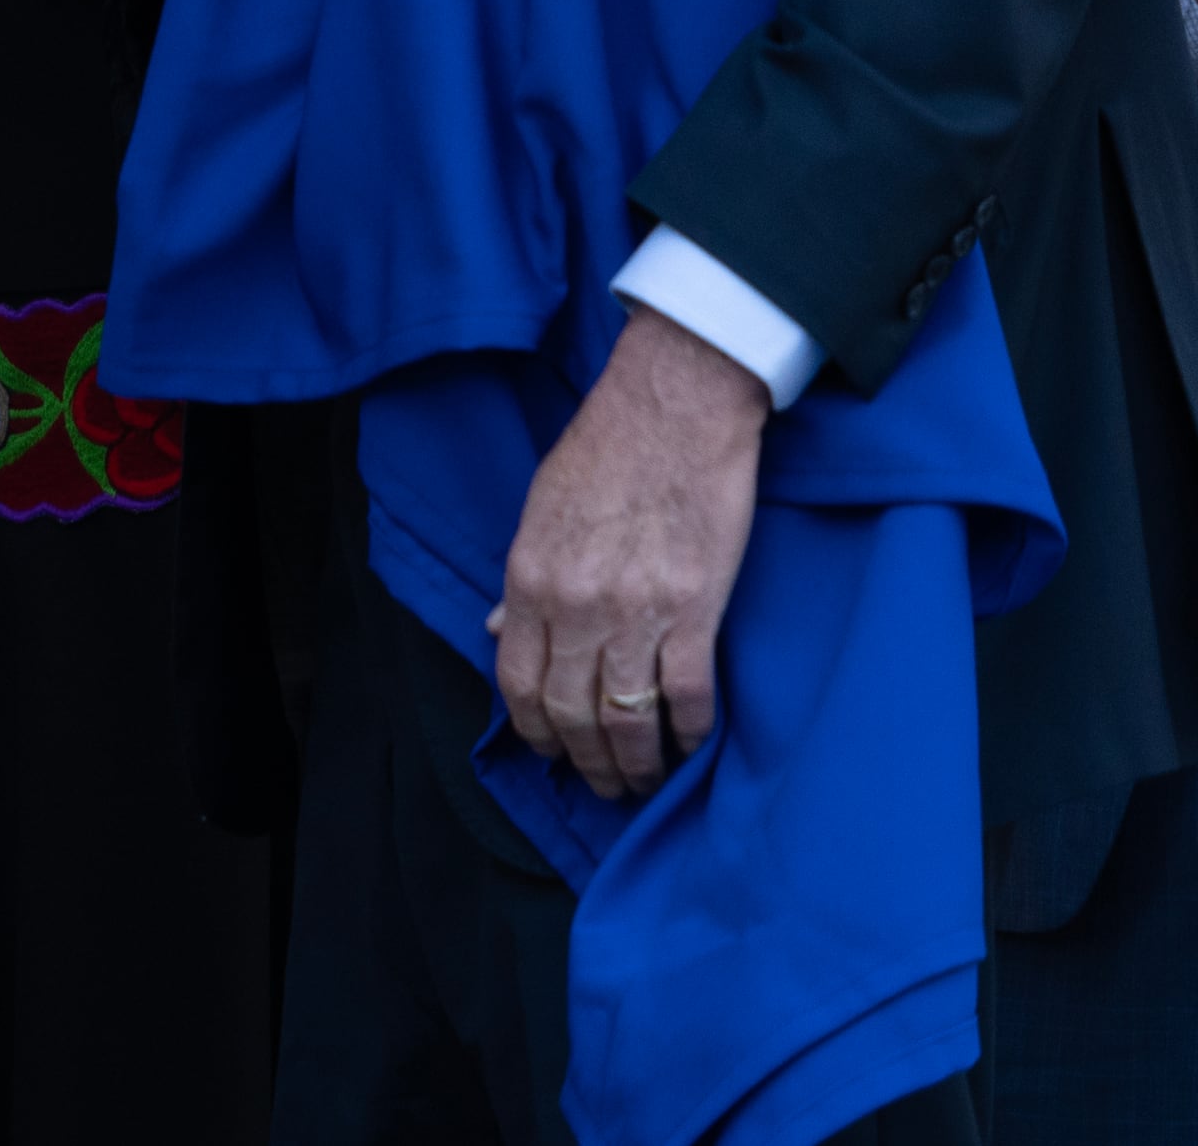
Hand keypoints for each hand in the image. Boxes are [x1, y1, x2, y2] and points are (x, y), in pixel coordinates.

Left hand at [489, 303, 765, 797]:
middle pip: (570, 714)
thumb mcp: (540, 512)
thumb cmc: (606, 452)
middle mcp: (575, 606)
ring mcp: (636, 613)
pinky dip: (689, 732)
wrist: (674, 410)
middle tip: (602, 786)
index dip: (532, 731)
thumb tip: (501, 632)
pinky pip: (689, 695)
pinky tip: (691, 747)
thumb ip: (523, 582)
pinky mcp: (696, 611)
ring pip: (626, 717)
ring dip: (634, 764)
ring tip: (642, 784)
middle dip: (584, 763)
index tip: (549, 753)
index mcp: (531, 580)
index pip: (519, 683)